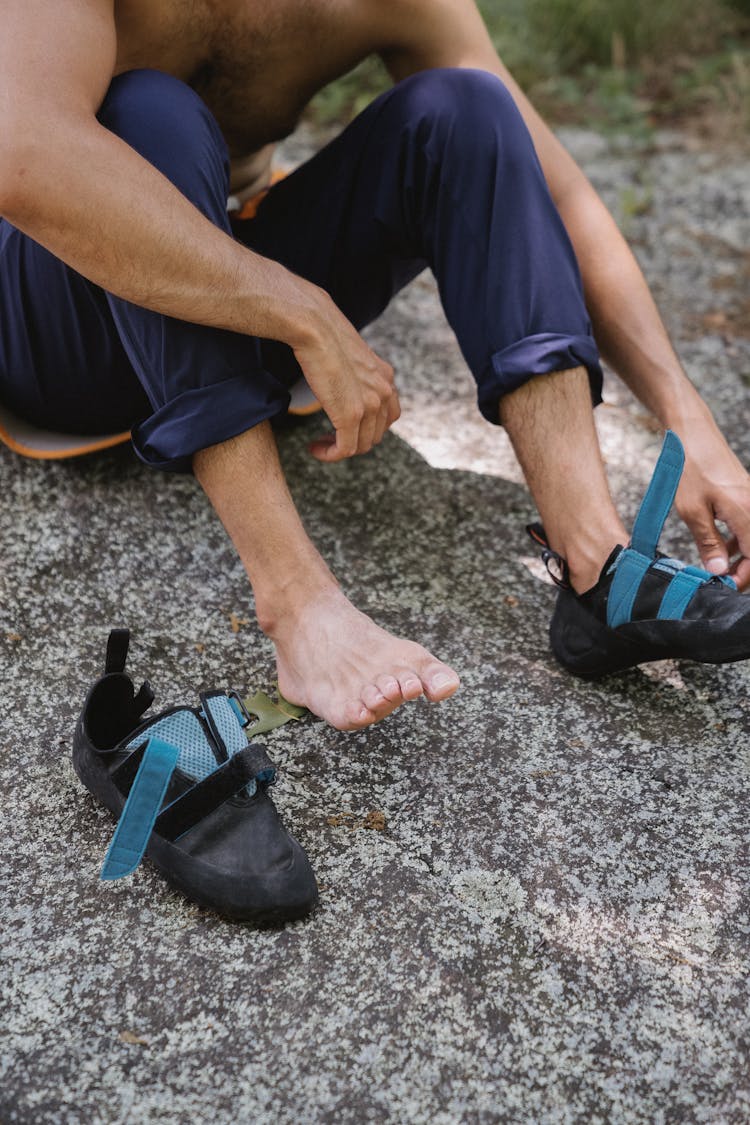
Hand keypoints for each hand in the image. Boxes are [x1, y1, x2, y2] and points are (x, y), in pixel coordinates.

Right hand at [291, 288, 399, 462]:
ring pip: (362, 445)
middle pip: (376, 434)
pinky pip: (346, 449)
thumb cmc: (322, 333)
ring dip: (340, 450)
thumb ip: (353, 372)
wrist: (315, 326)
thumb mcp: (348, 355)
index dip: (368, 428)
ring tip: (320, 445)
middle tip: (329, 440)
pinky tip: (315, 449)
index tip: (346, 427)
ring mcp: (370, 405)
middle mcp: (384, 391)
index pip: (388, 416)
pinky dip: (331, 455)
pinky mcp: (350, 415)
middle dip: (354, 441)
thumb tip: (340, 378)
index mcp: (386, 376)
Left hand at [673, 414, 749, 589]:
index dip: (742, 578)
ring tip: (718, 568)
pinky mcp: (746, 498)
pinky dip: (739, 541)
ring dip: (741, 557)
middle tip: (721, 581)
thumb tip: (718, 571)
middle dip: (744, 570)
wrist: (694, 434)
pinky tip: (721, 547)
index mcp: (747, 513)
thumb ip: (708, 543)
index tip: (723, 587)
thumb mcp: (692, 510)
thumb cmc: (691, 468)